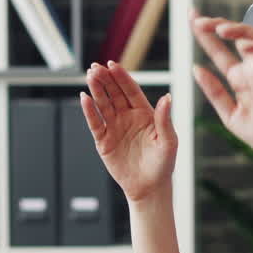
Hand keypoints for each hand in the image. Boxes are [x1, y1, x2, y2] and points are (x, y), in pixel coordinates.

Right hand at [81, 61, 176, 203]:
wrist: (150, 188)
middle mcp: (128, 117)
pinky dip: (89, 111)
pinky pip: (95, 123)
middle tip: (95, 67)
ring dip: (96, 90)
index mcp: (145, 114)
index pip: (131, 90)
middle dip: (105, 79)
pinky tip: (84, 98)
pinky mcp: (104, 141)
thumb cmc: (163, 165)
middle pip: (114, 93)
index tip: (113, 64)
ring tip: (89, 76)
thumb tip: (167, 97)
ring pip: (103, 104)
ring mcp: (115, 128)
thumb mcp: (168, 141)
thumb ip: (165, 119)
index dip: (122, 77)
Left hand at [189, 7, 252, 165]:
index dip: (205, 35)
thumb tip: (196, 69)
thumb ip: (213, 92)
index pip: (219, 51)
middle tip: (200, 21)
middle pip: (235, 37)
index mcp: (238, 78)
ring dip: (238, 29)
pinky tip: (247, 44)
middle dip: (217, 24)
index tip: (191, 20)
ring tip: (221, 29)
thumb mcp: (229, 115)